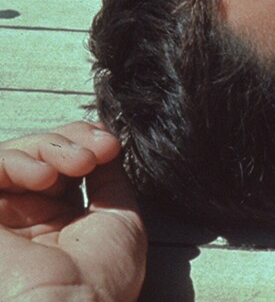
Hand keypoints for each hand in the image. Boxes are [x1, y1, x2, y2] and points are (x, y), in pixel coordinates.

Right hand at [0, 122, 146, 300]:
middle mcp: (25, 215)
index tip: (111, 145)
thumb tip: (106, 143)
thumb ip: (108, 180)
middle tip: (94, 154)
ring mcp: (2, 215)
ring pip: (12, 155)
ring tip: (76, 165)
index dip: (84, 141)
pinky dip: (14, 160)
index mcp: (57, 218)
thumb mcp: (119, 219)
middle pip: (37, 151)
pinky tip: (45, 176)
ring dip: (48, 147)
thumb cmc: (100, 279)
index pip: (62, 161)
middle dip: (70, 140)